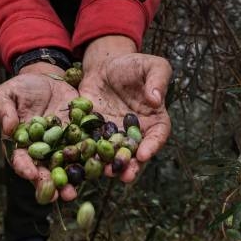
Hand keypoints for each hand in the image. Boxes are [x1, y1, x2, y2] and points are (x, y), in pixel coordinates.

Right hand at [0, 62, 80, 201]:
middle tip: (57, 196)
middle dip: (51, 185)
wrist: (47, 80)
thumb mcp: (6, 94)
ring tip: (74, 193)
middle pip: (45, 172)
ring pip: (67, 168)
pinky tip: (98, 170)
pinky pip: (88, 153)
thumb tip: (8, 127)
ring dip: (71, 181)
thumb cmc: (21, 88)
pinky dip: (93, 162)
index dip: (25, 167)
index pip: (21, 159)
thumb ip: (3, 110)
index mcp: (21, 146)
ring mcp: (63, 148)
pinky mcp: (81, 140)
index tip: (30, 174)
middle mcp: (43, 153)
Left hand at [79, 37, 171, 183]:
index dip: (152, 146)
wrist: (104, 66)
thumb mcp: (151, 65)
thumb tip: (156, 99)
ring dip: (110, 166)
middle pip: (136, 153)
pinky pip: (92, 147)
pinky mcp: (94, 136)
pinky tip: (83, 162)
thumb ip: (158, 79)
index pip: (158, 136)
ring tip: (106, 173)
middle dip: (131, 166)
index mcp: (154, 121)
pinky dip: (88, 156)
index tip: (144, 154)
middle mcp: (135, 134)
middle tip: (125, 176)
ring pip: (114, 156)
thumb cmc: (133, 65)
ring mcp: (114, 137)